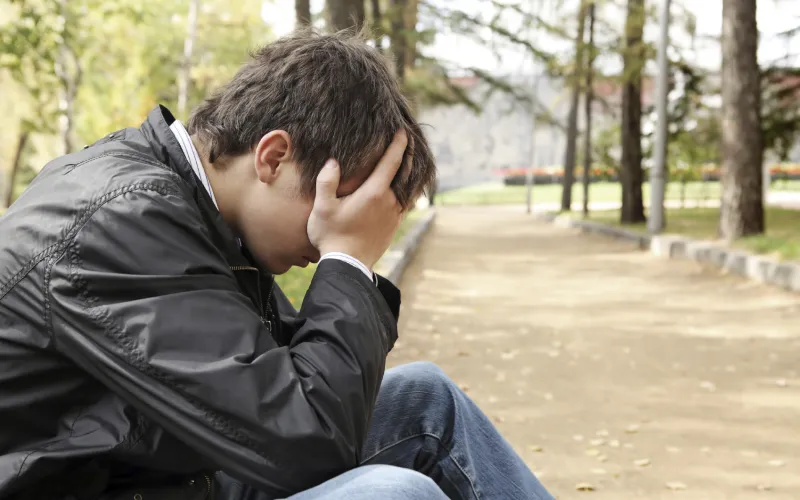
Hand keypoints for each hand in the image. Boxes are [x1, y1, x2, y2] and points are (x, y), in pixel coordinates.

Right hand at [308, 130, 408, 269]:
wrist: (348, 265)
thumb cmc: (332, 235)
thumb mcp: (323, 207)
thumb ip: (326, 181)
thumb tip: (333, 162)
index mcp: (373, 192)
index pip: (391, 162)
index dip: (398, 145)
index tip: (403, 131)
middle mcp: (389, 201)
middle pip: (405, 172)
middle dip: (408, 155)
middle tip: (409, 140)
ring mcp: (394, 215)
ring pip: (407, 188)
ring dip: (409, 173)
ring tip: (408, 161)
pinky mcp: (394, 226)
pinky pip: (405, 202)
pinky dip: (407, 190)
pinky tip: (404, 188)